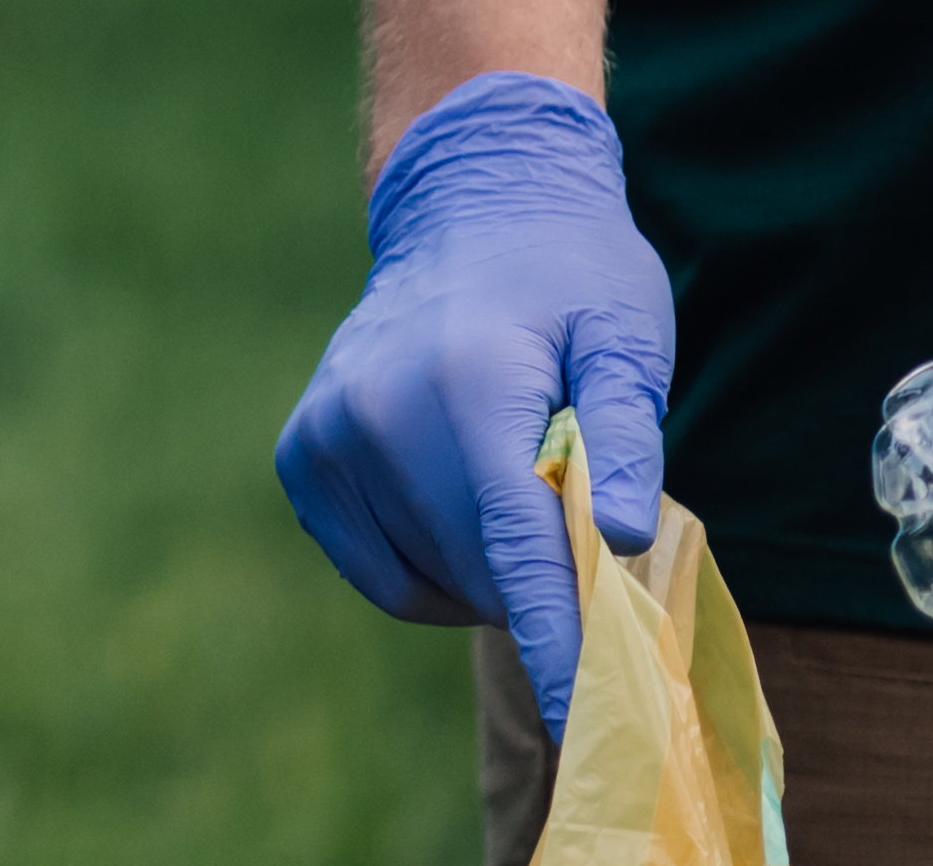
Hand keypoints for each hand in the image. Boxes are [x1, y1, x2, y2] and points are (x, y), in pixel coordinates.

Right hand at [272, 72, 672, 733]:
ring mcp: (328, 433)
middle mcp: (377, 412)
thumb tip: (623, 542)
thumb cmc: (572, 277)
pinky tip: (461, 501)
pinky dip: (432, 566)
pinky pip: (378, 569)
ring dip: (490, 575)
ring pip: (430, 583)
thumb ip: (629, 439)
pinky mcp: (302, 455)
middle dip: (547, 587)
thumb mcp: (627, 340)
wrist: (467, 208)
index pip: (517, 552)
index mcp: (468, 385)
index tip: (585, 724)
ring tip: (519, 491)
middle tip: (590, 529)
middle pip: (480, 574)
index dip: (557, 647)